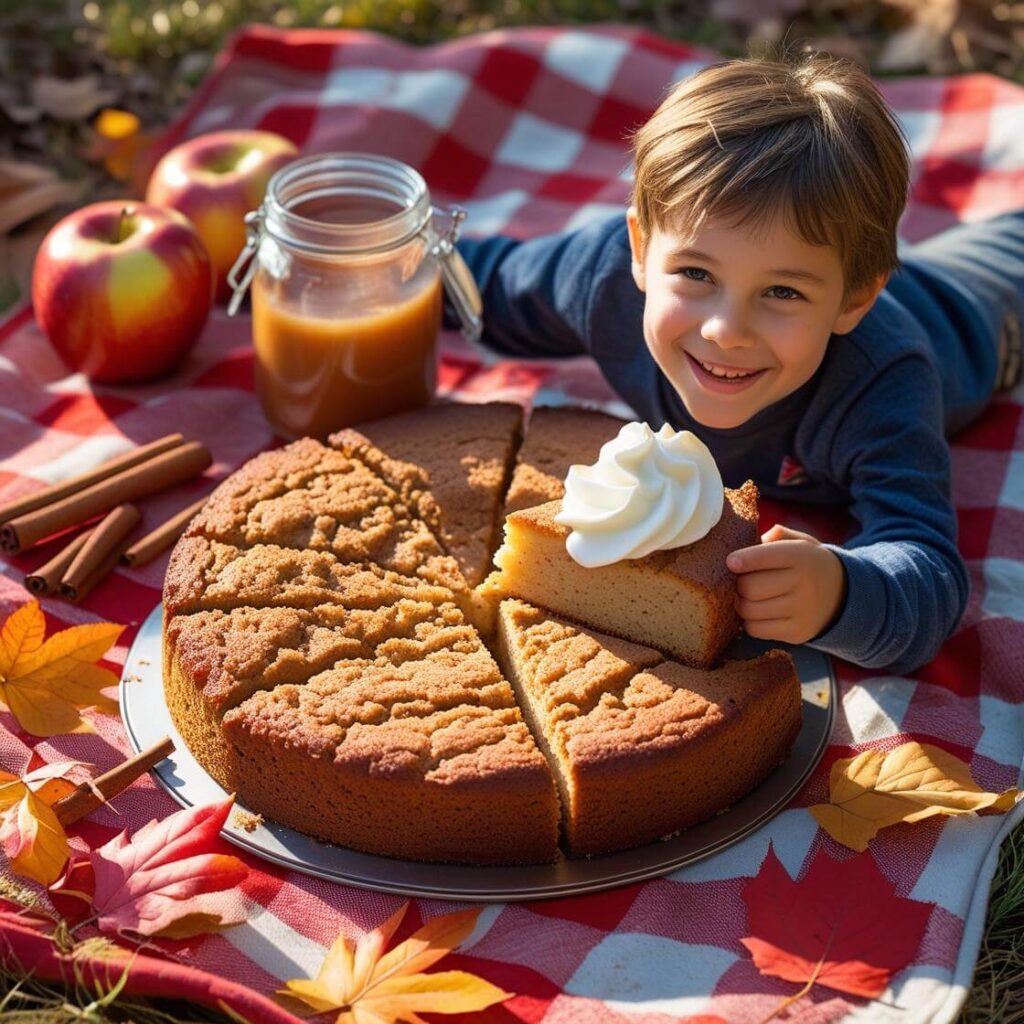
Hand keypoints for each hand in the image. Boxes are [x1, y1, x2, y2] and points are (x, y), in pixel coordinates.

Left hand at [726, 524, 846, 644]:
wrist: (841, 595)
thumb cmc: (807, 565)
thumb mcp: (800, 542)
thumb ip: (778, 535)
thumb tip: (759, 537)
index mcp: (801, 556)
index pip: (765, 556)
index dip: (742, 559)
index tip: (730, 562)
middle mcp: (803, 584)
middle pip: (749, 587)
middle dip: (738, 583)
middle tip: (740, 581)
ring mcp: (801, 611)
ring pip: (749, 610)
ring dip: (740, 603)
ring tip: (747, 596)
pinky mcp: (796, 632)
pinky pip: (755, 629)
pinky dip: (750, 620)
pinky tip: (758, 612)